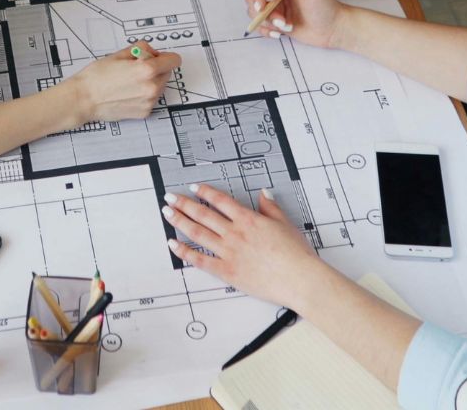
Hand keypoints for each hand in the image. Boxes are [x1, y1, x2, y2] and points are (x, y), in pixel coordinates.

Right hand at [71, 42, 180, 121]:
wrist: (84, 99)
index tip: (155, 57)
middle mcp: (152, 87)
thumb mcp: (120, 53)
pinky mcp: (144, 113)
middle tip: (136, 69)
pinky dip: (144, 95)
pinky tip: (127, 93)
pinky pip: (152, 99)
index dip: (164, 56)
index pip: (174, 60)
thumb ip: (142, 49)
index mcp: (147, 70)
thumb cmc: (98, 75)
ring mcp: (149, 102)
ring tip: (129, 82)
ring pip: (160, 86)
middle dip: (156, 69)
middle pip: (167, 73)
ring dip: (151, 82)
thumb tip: (152, 53)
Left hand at [164, 183, 320, 312]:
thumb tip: (263, 193)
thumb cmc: (295, 254)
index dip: (204, 192)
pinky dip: (185, 253)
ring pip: (198, 233)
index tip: (193, 187)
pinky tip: (174, 245)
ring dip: (180, 222)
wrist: (299, 279)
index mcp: (247, 219)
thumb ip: (270, 208)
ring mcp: (228, 252)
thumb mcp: (284, 223)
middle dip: (184, 204)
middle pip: (203, 214)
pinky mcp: (227, 272)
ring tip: (167, 214)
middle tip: (170, 198)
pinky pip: (201, 260)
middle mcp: (234, 233)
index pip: (220, 200)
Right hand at [244, 0, 346, 47]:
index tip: (263, 6)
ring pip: (254, 14)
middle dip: (263, 12)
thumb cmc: (325, 4)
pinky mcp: (276, 23)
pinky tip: (281, 33)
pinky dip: (266, 31)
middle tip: (281, 20)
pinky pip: (260, 27)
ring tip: (286, 26)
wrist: (334, 28)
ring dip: (267, 23)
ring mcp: (274, 8)